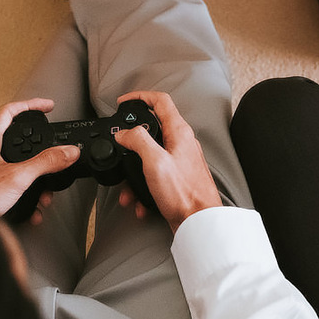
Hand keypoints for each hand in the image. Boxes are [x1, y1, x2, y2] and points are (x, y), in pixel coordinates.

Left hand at [0, 99, 80, 220]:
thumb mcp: (19, 177)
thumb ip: (46, 162)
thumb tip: (68, 152)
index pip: (10, 111)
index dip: (31, 105)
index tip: (48, 107)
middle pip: (16, 136)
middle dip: (39, 145)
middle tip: (52, 141)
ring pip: (17, 163)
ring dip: (36, 176)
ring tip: (46, 191)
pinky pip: (14, 181)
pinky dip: (28, 192)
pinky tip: (35, 207)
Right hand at [112, 91, 221, 232]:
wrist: (199, 222)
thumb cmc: (184, 193)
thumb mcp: (155, 161)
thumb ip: (138, 141)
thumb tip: (124, 133)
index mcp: (179, 132)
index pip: (160, 101)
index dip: (140, 96)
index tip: (123, 101)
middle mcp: (182, 143)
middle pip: (153, 128)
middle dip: (132, 140)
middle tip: (120, 145)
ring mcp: (181, 160)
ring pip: (150, 156)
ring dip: (134, 171)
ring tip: (127, 189)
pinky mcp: (177, 177)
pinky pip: (154, 176)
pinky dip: (143, 187)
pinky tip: (139, 202)